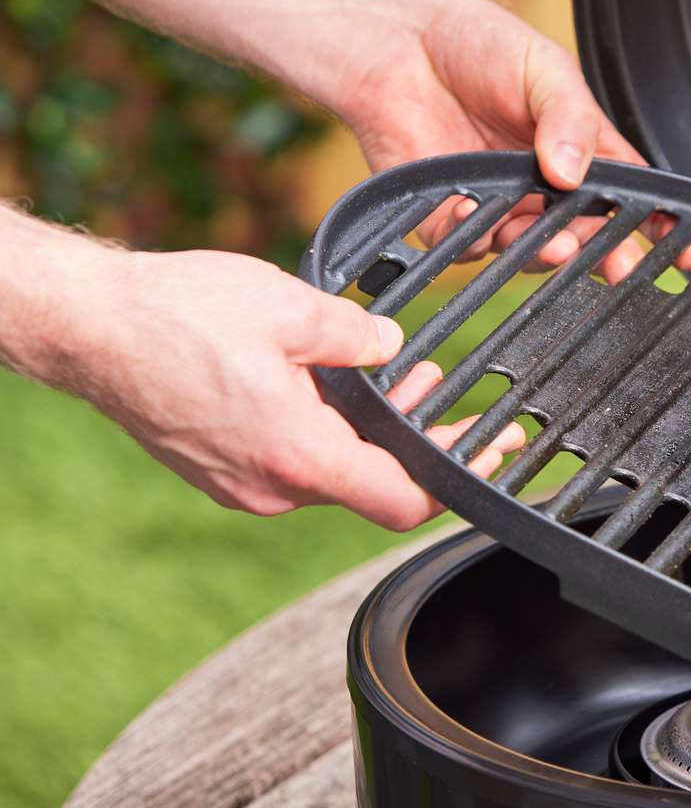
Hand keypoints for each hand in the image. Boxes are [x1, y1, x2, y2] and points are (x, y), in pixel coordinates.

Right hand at [66, 246, 523, 529]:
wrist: (87, 327)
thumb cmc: (175, 315)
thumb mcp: (290, 307)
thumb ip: (356, 334)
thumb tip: (392, 347)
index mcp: (301, 454)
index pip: (403, 500)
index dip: (455, 482)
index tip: (487, 454)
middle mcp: (274, 487)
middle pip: (373, 484)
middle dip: (418, 439)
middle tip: (452, 397)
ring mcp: (244, 486)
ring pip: (332, 470)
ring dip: (372, 430)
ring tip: (405, 377)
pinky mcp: (222, 472)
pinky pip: (293, 462)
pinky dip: (325, 432)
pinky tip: (335, 386)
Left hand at [331, 0, 690, 277]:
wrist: (397, 42)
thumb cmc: (477, 46)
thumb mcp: (545, 68)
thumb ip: (569, 119)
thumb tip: (573, 170)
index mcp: (582, 153)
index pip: (632, 198)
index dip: (663, 227)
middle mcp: (544, 190)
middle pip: (588, 238)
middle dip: (610, 258)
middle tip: (621, 265)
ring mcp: (500, 209)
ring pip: (531, 252)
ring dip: (546, 254)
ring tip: (558, 244)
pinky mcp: (450, 221)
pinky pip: (467, 246)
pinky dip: (474, 238)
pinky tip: (473, 210)